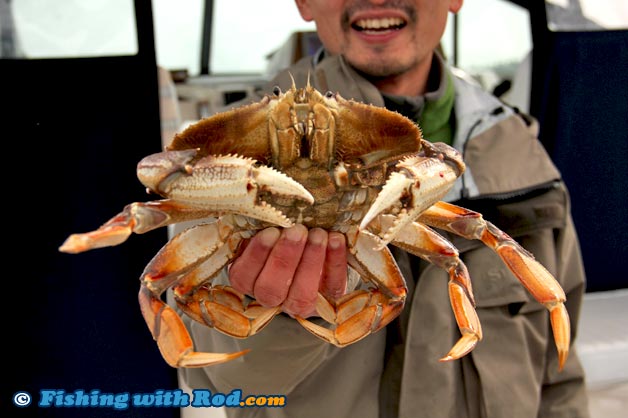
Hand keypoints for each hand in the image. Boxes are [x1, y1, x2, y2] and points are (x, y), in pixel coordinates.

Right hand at [228, 225, 347, 317]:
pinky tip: (335, 238)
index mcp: (247, 277)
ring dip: (310, 263)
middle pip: (271, 290)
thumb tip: (261, 205)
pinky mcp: (328, 298)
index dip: (256, 256)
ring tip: (318, 233)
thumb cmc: (282, 227)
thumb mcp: (265, 223)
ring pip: (301, 295)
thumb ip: (259, 220)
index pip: (243, 276)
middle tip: (297, 230)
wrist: (315, 237)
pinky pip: (332, 288)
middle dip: (284, 259)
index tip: (271, 231)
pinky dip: (335, 262)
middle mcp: (270, 295)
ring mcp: (299, 302)